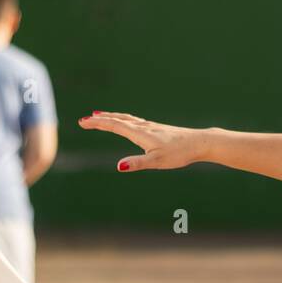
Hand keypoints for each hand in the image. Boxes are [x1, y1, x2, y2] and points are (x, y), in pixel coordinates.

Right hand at [77, 112, 210, 171]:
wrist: (199, 143)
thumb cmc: (179, 153)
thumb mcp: (157, 162)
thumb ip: (137, 163)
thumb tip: (119, 166)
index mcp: (140, 133)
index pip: (114, 125)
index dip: (97, 123)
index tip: (82, 122)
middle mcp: (144, 127)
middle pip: (118, 119)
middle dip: (100, 119)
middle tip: (84, 119)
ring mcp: (151, 126)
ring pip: (126, 119)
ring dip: (111, 117)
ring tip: (100, 116)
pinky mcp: (157, 129)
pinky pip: (135, 121)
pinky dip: (124, 120)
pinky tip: (127, 124)